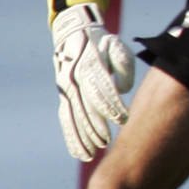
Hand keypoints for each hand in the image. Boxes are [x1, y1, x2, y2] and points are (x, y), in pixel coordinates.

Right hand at [51, 2, 134, 161]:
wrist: (74, 35)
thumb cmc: (103, 44)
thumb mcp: (117, 47)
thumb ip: (123, 65)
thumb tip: (124, 89)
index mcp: (89, 65)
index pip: (100, 88)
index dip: (111, 104)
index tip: (123, 120)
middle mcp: (74, 79)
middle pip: (84, 106)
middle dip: (95, 125)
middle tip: (106, 141)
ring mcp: (66, 89)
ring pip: (73, 117)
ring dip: (81, 136)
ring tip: (92, 153)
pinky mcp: (64, 97)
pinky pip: (66, 120)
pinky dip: (72, 137)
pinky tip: (80, 153)